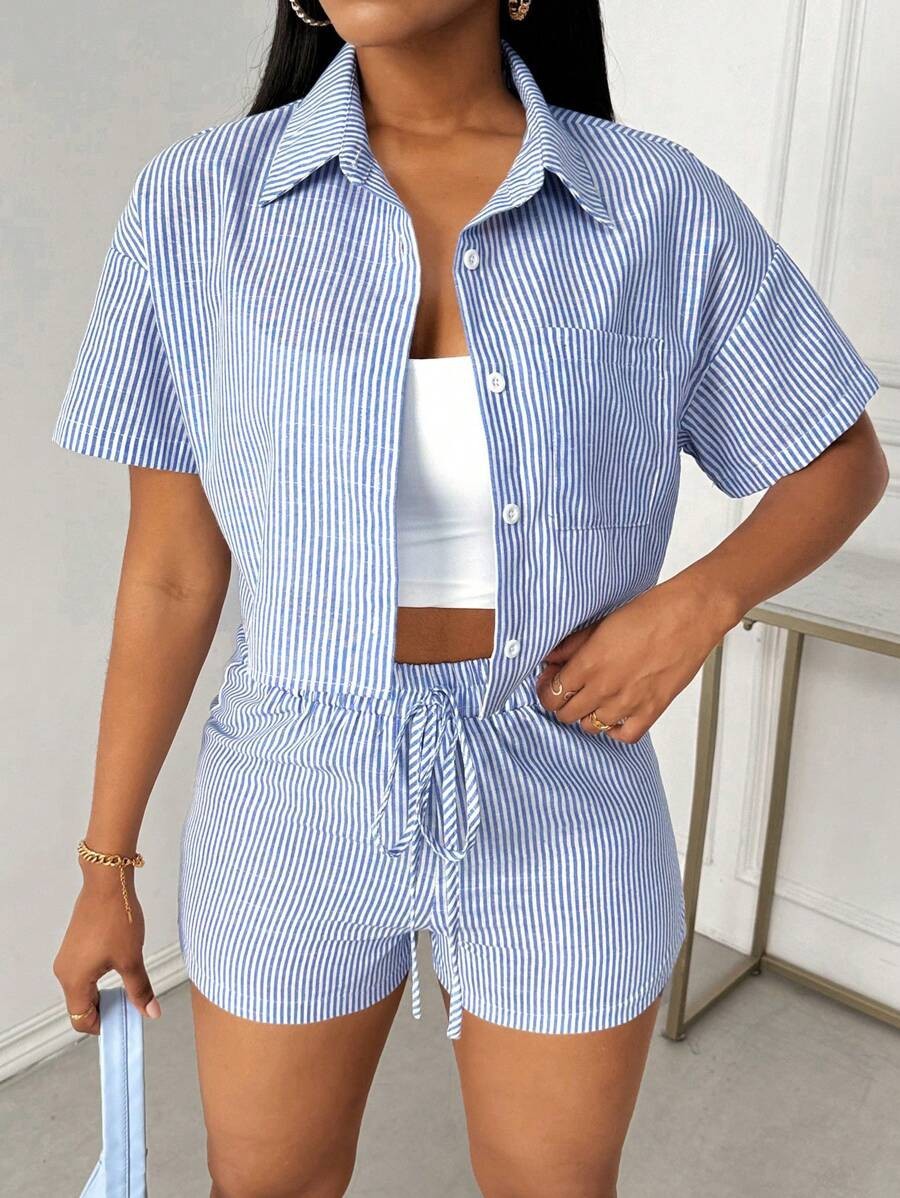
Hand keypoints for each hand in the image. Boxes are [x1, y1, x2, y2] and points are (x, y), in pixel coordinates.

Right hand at [52, 865, 160, 1035]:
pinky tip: (121, 969)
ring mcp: (68, 958)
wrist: (108, 884)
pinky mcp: (74, 946)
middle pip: (81, 1006)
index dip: (103, 1026)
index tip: (125, 1023)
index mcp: (73, 981)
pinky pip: (84, 973)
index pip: (81, 1020)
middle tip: (132, 1007)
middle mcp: (64, 972)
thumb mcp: (132, 959)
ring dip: (105, 993)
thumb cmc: (116, 920)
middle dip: (106, 1010)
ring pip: (84, 989)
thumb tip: (150, 1012)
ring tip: (130, 987)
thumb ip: (140, 990)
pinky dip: (101, 979)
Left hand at [534, 574, 735, 742]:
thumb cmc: (650, 613)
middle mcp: (604, 688)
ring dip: (587, 716)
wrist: (690, 616)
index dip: (546, 691)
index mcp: (588, 664)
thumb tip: (550, 658)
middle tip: (569, 692)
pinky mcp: (651, 711)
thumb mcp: (600, 624)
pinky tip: (616, 715)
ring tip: (593, 701)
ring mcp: (628, 703)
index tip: (550, 684)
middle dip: (562, 704)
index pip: (551, 694)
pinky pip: (624, 735)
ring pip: (591, 728)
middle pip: (567, 714)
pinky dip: (616, 729)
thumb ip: (571, 646)